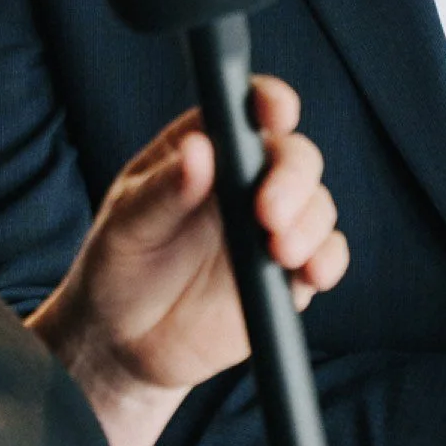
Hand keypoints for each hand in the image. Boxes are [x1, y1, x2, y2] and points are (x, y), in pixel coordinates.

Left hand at [29, 77, 347, 445]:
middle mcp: (245, 181)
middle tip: (267, 210)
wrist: (124, 344)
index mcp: (205, 150)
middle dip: (293, 177)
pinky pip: (324, 257)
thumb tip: (198, 150)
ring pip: (316, 205)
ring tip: (279, 251)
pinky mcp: (286, 275)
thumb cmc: (118, 268)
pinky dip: (327, 260)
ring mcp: (270, 227)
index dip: (269, 102)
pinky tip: (311, 272)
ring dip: (309, 223)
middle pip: (294, 156)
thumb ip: (163, 192)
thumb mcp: (126, 227)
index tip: (276, 113)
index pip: (245, 110)